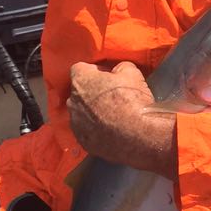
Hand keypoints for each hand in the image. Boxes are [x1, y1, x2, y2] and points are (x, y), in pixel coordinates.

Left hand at [67, 61, 175, 177]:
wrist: (138, 135)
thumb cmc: (132, 100)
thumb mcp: (131, 73)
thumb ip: (120, 68)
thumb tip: (118, 72)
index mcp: (81, 81)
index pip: (80, 69)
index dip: (94, 71)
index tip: (108, 76)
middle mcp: (73, 102)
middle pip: (79, 93)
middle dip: (92, 93)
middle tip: (111, 97)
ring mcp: (76, 124)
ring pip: (81, 114)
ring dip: (93, 113)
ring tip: (112, 117)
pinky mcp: (83, 142)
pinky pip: (87, 132)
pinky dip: (96, 131)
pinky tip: (112, 132)